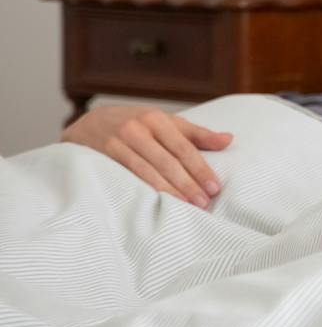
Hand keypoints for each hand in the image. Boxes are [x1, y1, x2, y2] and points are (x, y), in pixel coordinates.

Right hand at [61, 105, 231, 208]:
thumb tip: (229, 140)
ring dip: (168, 190)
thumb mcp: (165, 123)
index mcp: (157, 119)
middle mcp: (137, 128)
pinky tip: (155, 202)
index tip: (215, 188)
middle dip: (187, 184)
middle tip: (204, 203)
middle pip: (168, 161)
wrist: (87, 123)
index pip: (184, 148)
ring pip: (147, 170)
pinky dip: (142, 189)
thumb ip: (196, 134)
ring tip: (185, 207)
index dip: (200, 169)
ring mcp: (117, 142)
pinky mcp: (101, 156)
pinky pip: (126, 175)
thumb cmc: (136, 125)